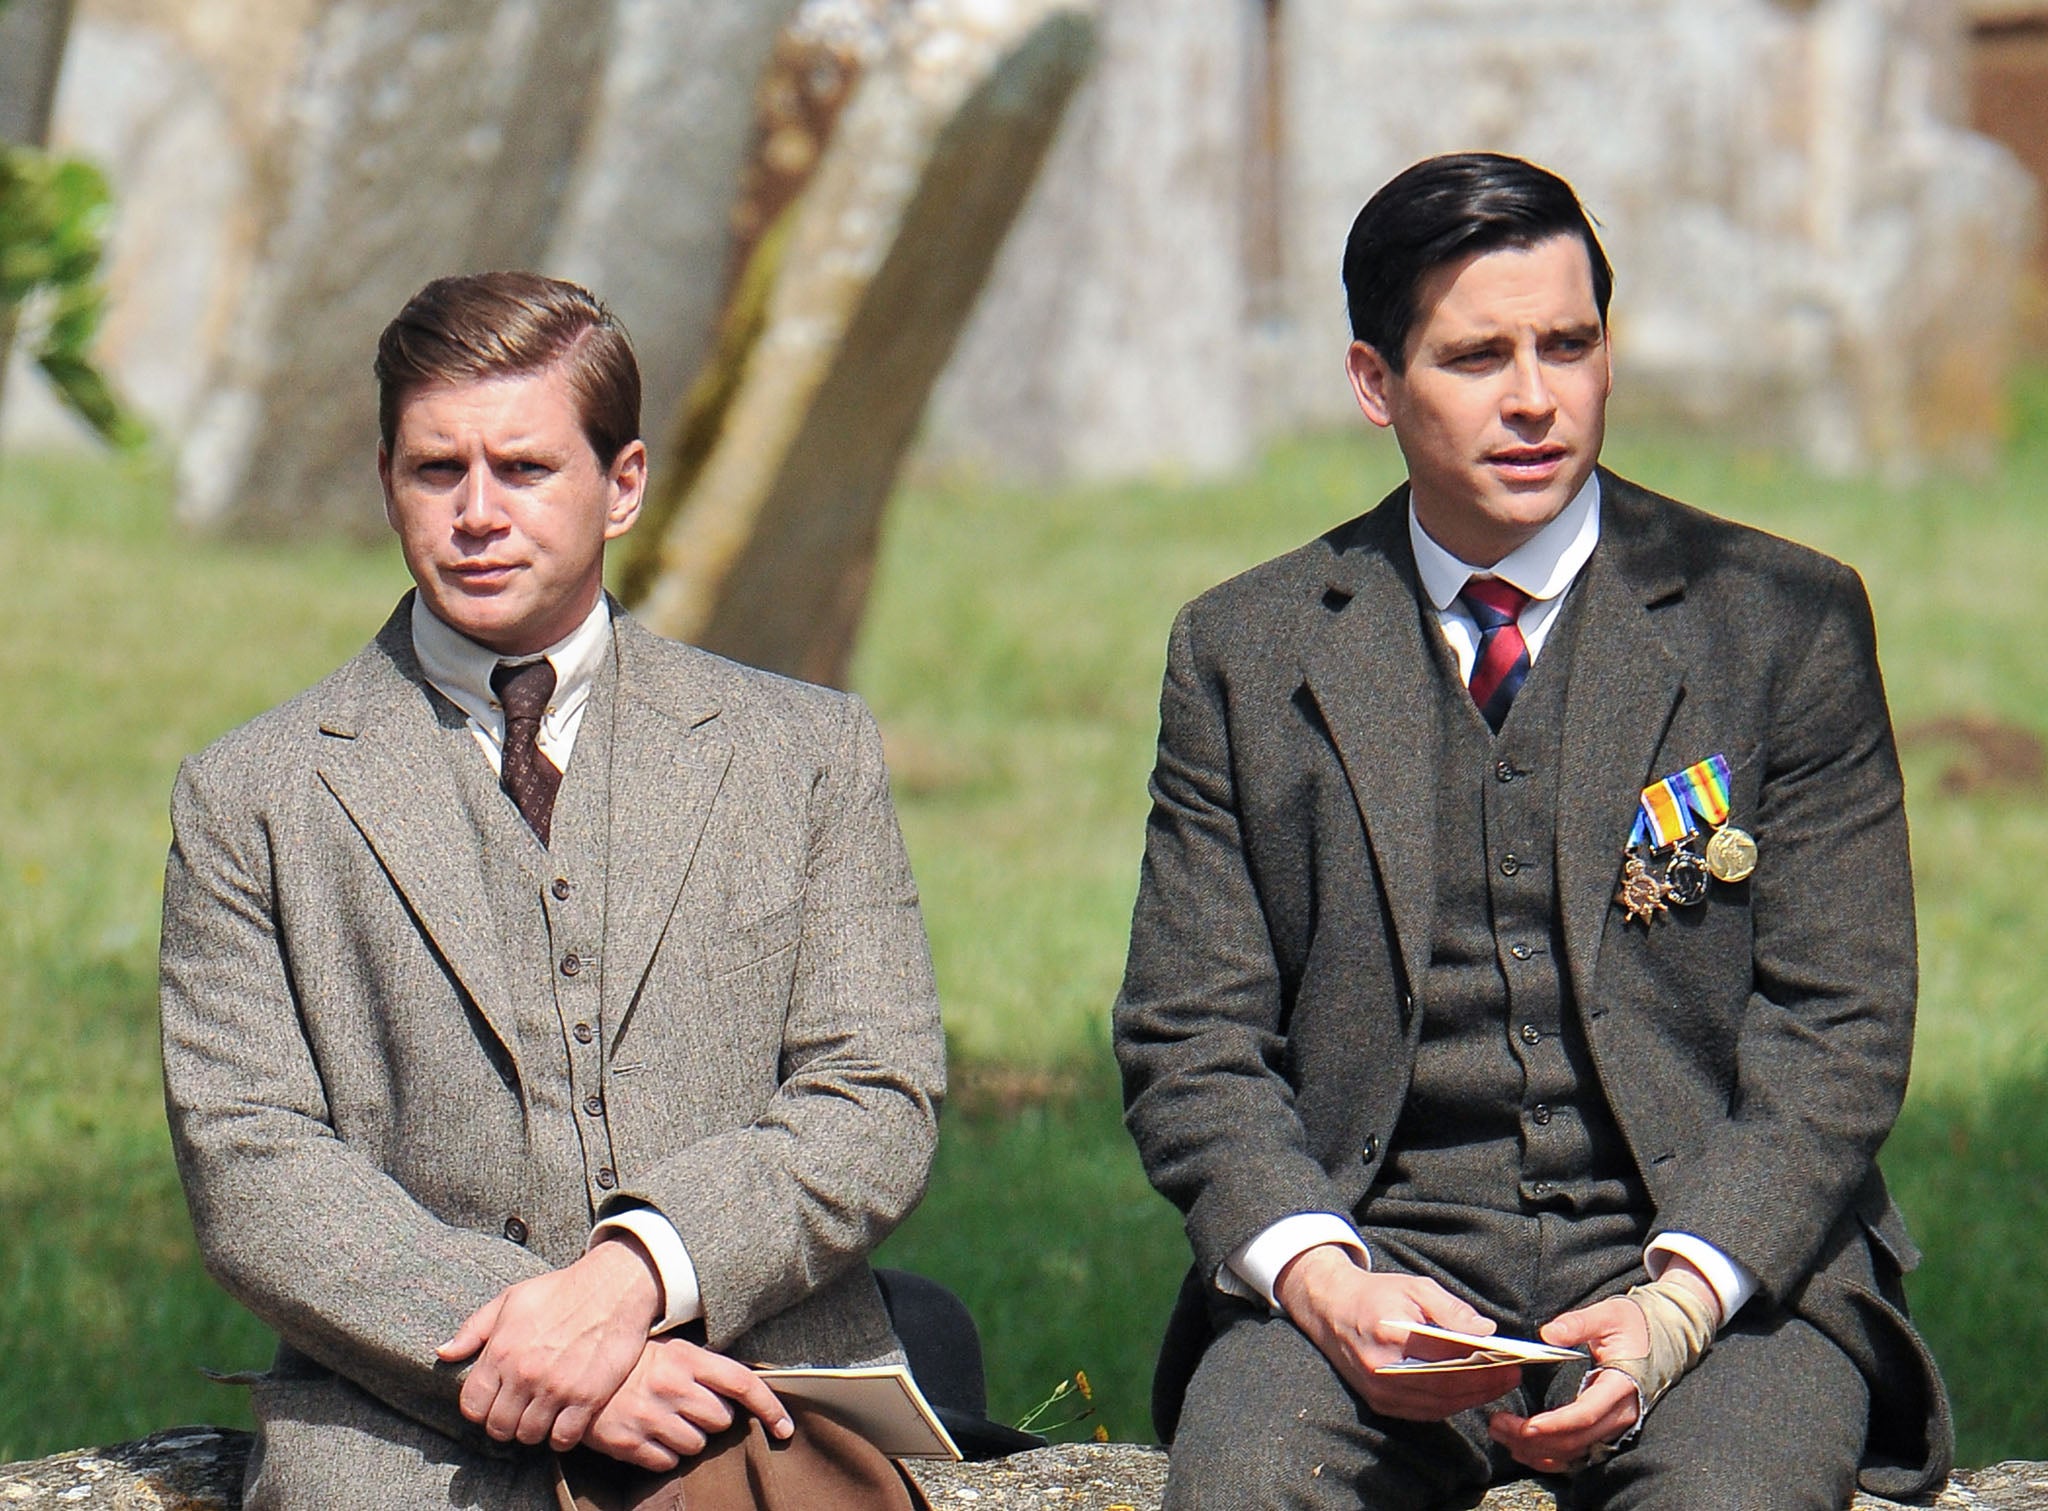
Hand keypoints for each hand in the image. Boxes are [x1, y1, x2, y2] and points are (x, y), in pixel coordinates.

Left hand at [437, 1235, 664, 1449]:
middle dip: (505, 1424)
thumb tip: (442, 1353)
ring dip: (533, 1431)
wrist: (612, 1287)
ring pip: (529, 1435)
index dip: (480, 1410)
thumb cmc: (560, 1291)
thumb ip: (473, 1329)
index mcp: (501, 1352)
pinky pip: (563, 1438)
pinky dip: (561, 1437)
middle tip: (518, 1414)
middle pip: (499, 1427)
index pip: (472, 1406)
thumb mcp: (510, 1300)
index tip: (493, 1404)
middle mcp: (524, 1374)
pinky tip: (564, 1422)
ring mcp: (556, 1388)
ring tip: (541, 1416)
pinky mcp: (587, 1397)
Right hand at [583, 1337, 794, 1470]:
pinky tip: (650, 1436)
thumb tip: (742, 1392)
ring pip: (697, 1445)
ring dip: (689, 1438)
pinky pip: (668, 1462)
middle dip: (712, 1418)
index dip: (770, 1408)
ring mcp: (650, 1417)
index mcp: (686, 1358)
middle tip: (689, 1407)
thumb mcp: (668, 1348)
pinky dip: (664, 1455)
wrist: (573, 1375)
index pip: (742, 1383)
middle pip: (722, 1420)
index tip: (785, 1428)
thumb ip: (703, 1367)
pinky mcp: (629, 1444)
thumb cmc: (630, 1361)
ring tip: (666, 1420)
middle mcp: (672, 1386)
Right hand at [1273, 1244, 1519, 1420]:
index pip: (1446, 1355)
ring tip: (1498, 1384)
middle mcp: (1382, 1369)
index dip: (1482, 1361)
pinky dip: (1451, 1404)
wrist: (1330, 1310)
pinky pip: (1423, 1411)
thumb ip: (1451, 1309)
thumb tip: (1488, 1332)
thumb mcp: (1414, 1287)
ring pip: (1437, 1404)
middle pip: (1445, 1386)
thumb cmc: (1376, 1294)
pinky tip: (1470, 1393)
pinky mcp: (1378, 1403)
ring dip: (1472, 1398)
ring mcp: (1378, 1391)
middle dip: (1485, 1383)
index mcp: (1389, 1334)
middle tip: (1513, 1375)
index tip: (1511, 1359)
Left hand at [1487, 1261, 1720, 1472]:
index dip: (1557, 1423)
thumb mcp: (1609, 1313)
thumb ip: (1578, 1323)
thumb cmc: (1634, 1324)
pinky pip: (1579, 1453)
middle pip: (1576, 1439)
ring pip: (1576, 1452)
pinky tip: (1525, 1449)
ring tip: (1503, 1435)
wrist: (1664, 1338)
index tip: (1527, 1425)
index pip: (1587, 1414)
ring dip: (1538, 1451)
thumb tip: (1547, 1334)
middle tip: (1498, 1425)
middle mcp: (1621, 1414)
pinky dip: (1552, 1457)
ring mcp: (1616, 1426)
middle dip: (1535, 1439)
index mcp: (1621, 1385)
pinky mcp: (1607, 1430)